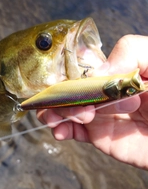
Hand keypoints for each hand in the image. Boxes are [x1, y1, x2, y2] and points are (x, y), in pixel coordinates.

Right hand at [37, 35, 147, 169]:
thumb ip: (130, 51)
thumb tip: (96, 72)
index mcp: (115, 71)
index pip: (81, 67)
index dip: (68, 72)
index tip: (68, 81)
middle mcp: (102, 91)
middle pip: (68, 89)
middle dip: (64, 96)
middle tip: (86, 107)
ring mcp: (100, 114)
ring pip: (65, 109)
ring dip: (58, 112)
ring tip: (78, 117)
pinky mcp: (100, 137)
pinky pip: (74, 132)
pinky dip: (61, 129)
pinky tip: (61, 130)